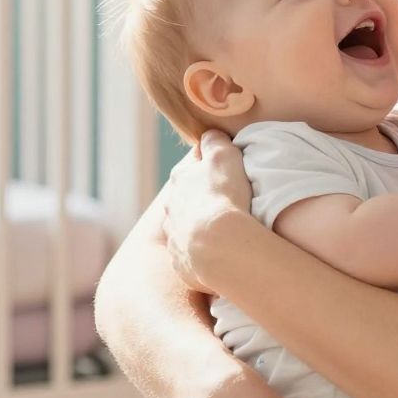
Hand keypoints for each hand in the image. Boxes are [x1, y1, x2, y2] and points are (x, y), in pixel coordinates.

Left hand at [160, 131, 252, 291]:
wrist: (218, 245)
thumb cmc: (223, 196)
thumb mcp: (224, 156)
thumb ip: (215, 141)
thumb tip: (210, 135)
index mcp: (181, 178)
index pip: (193, 166)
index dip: (209, 167)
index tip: (225, 173)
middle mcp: (171, 206)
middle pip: (186, 198)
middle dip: (201, 199)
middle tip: (226, 204)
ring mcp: (174, 236)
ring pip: (185, 226)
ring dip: (199, 227)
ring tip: (223, 232)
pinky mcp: (180, 262)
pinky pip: (190, 254)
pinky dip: (201, 252)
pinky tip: (217, 253)